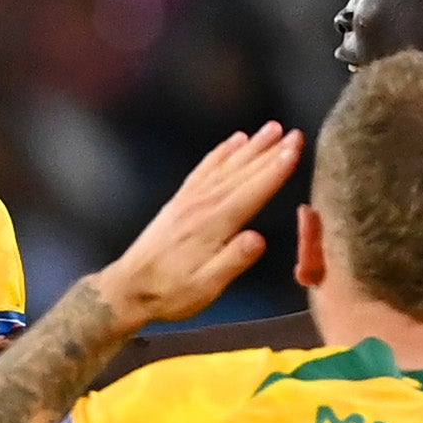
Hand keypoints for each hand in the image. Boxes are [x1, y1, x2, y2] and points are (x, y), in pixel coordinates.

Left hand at [93, 121, 302, 331]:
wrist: (126, 289)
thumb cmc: (169, 294)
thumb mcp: (204, 288)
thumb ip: (232, 263)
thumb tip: (258, 239)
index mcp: (213, 226)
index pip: (252, 191)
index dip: (276, 168)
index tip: (295, 147)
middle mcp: (201, 206)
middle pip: (242, 173)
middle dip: (270, 152)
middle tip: (294, 132)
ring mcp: (188, 200)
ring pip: (224, 166)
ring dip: (250, 147)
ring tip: (271, 128)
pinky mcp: (179, 201)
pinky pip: (203, 170)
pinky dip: (220, 153)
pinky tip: (234, 141)